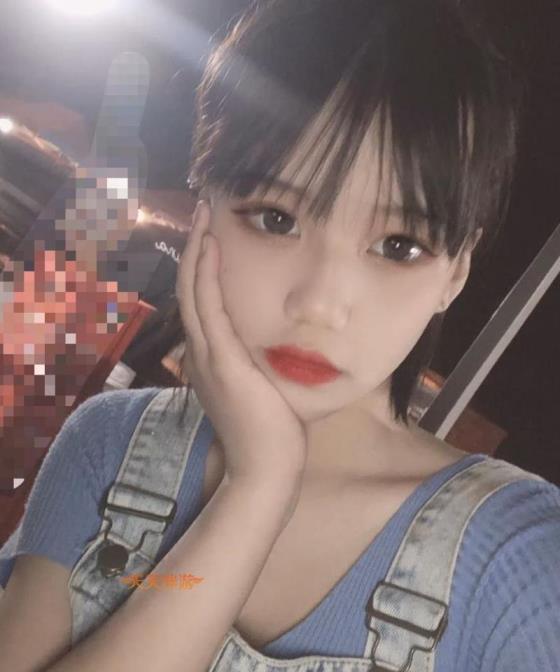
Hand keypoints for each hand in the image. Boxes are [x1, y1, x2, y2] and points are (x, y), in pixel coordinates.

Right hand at [176, 200, 307, 489]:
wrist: (266, 470)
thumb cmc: (272, 433)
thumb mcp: (262, 389)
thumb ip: (262, 363)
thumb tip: (281, 342)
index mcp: (209, 359)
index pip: (200, 302)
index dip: (200, 267)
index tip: (212, 235)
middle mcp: (200, 353)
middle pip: (188, 288)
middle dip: (195, 247)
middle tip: (203, 210)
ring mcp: (206, 357)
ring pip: (192, 290)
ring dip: (197, 249)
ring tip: (205, 213)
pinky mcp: (221, 362)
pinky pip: (208, 307)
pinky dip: (206, 273)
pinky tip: (212, 245)